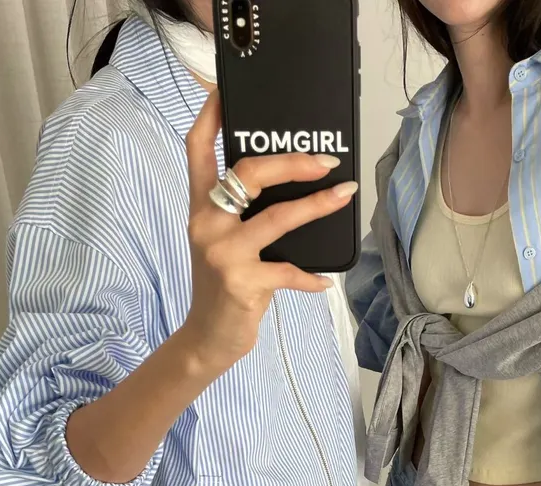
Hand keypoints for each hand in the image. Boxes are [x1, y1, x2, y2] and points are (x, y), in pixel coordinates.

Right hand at [179, 90, 357, 378]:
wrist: (207, 339)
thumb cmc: (223, 287)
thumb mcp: (222, 244)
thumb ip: (243, 215)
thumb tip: (295, 188)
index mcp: (200, 209)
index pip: (197, 150)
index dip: (212, 118)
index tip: (227, 91)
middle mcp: (207, 224)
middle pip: (247, 173)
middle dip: (291, 161)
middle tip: (326, 161)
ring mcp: (223, 254)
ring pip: (276, 217)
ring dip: (316, 206)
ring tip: (344, 195)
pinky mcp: (242, 283)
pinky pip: (288, 271)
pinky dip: (310, 277)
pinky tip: (323, 282)